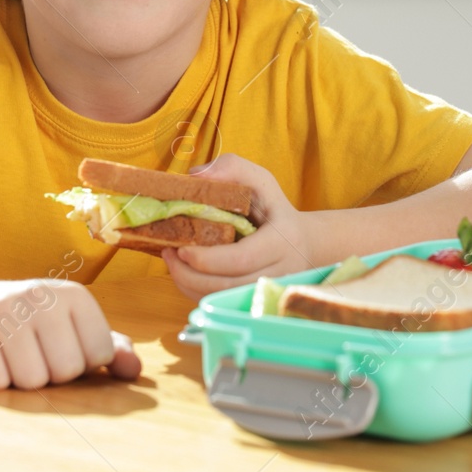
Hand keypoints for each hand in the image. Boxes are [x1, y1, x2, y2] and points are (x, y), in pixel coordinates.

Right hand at [0, 276, 141, 389]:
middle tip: (31, 352)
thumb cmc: (28, 324)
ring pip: (32, 380)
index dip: (81, 363)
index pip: (100, 355)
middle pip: (67, 370)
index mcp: (74, 294)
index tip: (60, 347)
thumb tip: (135, 372)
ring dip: (20, 379)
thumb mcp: (71, 328)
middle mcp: (42, 296)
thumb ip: (109, 348)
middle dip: (50, 374)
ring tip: (10, 355)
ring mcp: (5, 310)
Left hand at [162, 153, 318, 300]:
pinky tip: (185, 273)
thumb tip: (195, 176)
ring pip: (221, 298)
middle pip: (227, 285)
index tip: (181, 249)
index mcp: (280, 241)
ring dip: (188, 284)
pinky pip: (220, 303)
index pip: (241, 258)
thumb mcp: (261, 180)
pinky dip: (196, 292)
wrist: (303, 243)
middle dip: (190, 274)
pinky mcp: (253, 300)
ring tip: (171, 261)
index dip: (208, 259)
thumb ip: (231, 168)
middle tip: (168, 254)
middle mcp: (277, 272)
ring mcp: (265, 291)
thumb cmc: (275, 209)